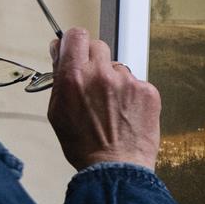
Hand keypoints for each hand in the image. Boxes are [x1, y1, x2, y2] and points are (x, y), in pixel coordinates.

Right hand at [45, 27, 160, 170]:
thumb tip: (60, 52)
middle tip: (93, 82)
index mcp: (74, 77)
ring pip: (118, 67)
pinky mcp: (147, 90)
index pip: (76, 36)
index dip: (75, 42)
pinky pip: (136, 83)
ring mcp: (127, 81)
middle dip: (94, 60)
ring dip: (114, 81)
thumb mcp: (57, 111)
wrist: (115, 167)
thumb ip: (60, 78)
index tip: (76, 50)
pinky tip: (126, 113)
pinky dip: (132, 95)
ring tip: (111, 108)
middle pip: (98, 46)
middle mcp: (101, 74)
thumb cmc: (84, 146)